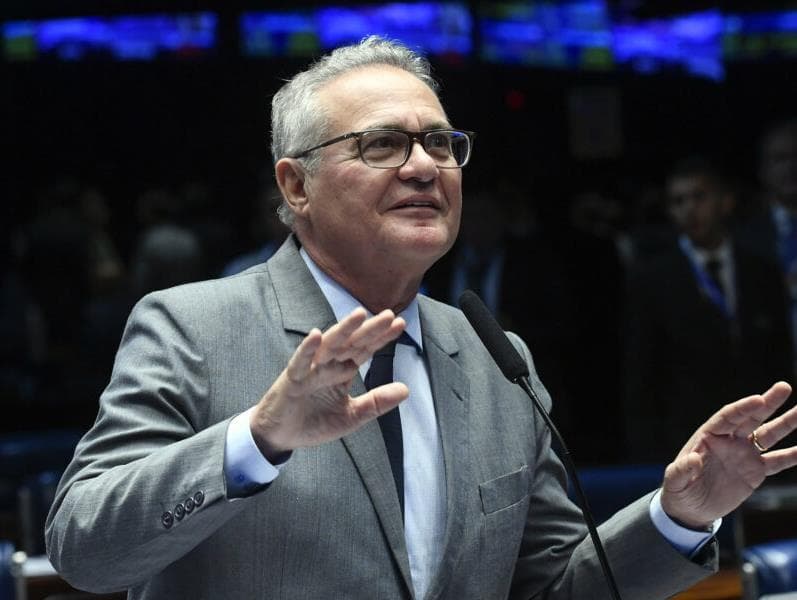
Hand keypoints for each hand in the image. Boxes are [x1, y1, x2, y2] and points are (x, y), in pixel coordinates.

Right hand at [250, 307, 407, 459]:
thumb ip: (376, 402)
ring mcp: (309, 369)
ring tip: (358, 316)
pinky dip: (307, 349)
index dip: (381, 337)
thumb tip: (406, 389)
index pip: (365, 349)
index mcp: (342, 371)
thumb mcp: (351, 416)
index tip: (400, 324)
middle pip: (351, 342)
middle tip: (388, 314)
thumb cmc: (314, 422)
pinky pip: (300, 361)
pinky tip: (316, 335)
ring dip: (343, 330)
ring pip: (328, 345)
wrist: (280, 436)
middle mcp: (328, 364)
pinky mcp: (292, 379)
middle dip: (369, 329)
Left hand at [661, 381, 796, 528]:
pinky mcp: (755, 471)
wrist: (690, 508)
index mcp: (708, 436)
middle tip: (784, 387)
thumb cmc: (678, 490)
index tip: (758, 399)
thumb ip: (682, 470)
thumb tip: (693, 459)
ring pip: (768, 435)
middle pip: (751, 418)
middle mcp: (729, 441)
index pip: (727, 417)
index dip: (742, 408)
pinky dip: (792, 455)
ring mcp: (744, 454)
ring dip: (786, 423)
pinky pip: (777, 461)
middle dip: (767, 403)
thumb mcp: (674, 481)